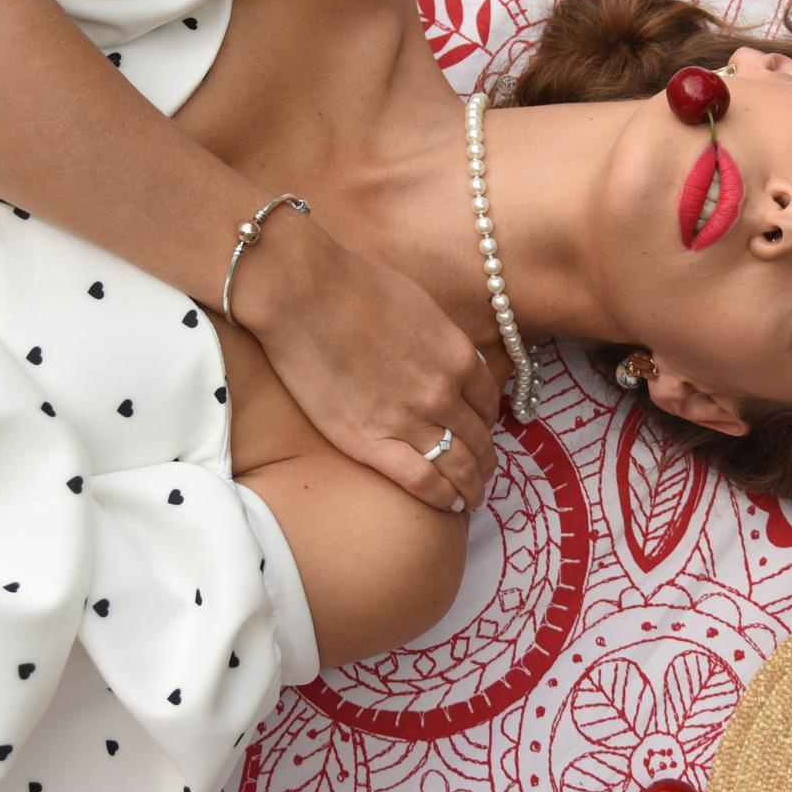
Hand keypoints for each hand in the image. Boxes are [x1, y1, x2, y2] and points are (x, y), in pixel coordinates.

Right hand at [241, 221, 500, 512]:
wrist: (303, 292)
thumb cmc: (353, 285)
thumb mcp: (419, 304)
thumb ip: (439, 339)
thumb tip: (447, 358)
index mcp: (457, 356)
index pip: (489, 402)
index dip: (488, 423)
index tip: (482, 433)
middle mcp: (442, 392)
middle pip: (479, 439)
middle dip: (485, 461)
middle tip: (483, 474)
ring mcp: (408, 420)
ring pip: (457, 467)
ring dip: (471, 487)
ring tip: (471, 499)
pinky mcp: (369, 442)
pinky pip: (421, 482)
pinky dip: (441, 498)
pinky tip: (447, 506)